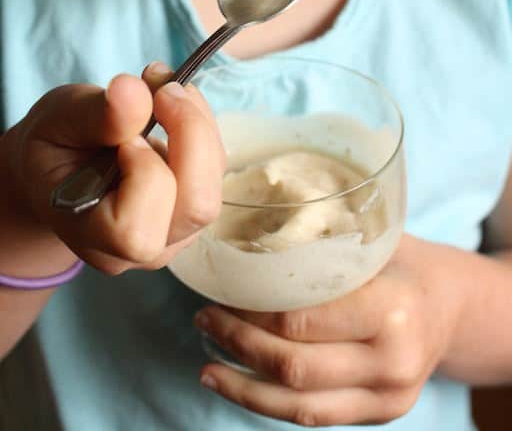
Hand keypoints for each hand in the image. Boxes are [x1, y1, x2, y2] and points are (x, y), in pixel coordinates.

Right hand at [5, 64, 225, 273]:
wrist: (57, 169)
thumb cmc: (53, 147)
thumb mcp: (58, 120)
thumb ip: (95, 114)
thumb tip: (135, 91)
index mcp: (92, 238)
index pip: (136, 230)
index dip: (143, 172)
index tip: (125, 134)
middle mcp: (141, 250)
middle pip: (196, 207)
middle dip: (191, 135)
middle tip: (161, 88)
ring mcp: (173, 233)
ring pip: (213, 182)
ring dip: (198, 124)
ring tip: (163, 88)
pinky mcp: (191, 208)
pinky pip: (215, 168)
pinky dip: (200, 125)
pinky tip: (170, 104)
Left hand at [195, 235, 461, 425]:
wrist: (450, 305)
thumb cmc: (400, 261)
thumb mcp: (368, 241)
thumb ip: (320, 247)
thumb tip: (244, 242)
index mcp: (391, 308)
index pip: (301, 320)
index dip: (251, 310)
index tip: (222, 290)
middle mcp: (393, 361)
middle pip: (295, 365)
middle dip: (239, 343)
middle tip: (205, 317)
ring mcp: (388, 397)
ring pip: (299, 405)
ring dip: (243, 386)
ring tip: (206, 367)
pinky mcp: (380, 415)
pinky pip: (314, 418)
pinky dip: (268, 405)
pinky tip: (237, 386)